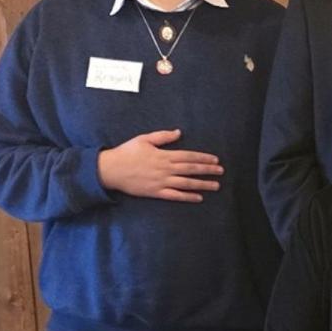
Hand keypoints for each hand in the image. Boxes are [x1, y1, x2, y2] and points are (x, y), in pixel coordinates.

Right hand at [97, 129, 222, 201]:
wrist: (110, 169)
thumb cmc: (126, 152)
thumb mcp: (144, 139)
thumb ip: (163, 136)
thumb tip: (179, 132)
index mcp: (164, 155)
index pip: (188, 156)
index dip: (203, 158)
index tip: (215, 159)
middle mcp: (165, 169)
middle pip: (191, 169)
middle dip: (208, 170)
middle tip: (221, 171)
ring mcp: (161, 181)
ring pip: (186, 183)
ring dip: (202, 184)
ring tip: (216, 185)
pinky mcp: (155, 192)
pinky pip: (175, 195)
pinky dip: (187, 196)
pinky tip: (199, 198)